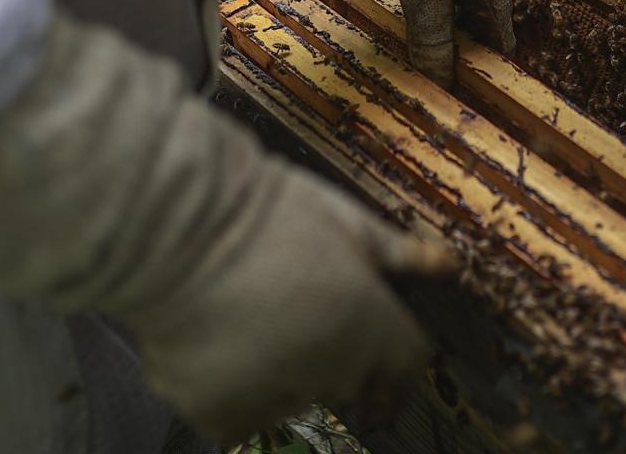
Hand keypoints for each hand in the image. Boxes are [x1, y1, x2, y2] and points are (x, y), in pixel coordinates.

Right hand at [0, 15, 442, 446]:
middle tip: (288, 306)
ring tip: (244, 315)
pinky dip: (230, 389)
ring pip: (289, 397)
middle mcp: (329, 371)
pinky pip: (238, 414)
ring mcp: (271, 396)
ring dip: (277, 372)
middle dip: (327, 354)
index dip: (397, 367)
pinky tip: (215, 339)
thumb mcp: (345, 217)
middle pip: (345, 380)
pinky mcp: (218, 412)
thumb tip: (450, 264)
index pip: (407, 367)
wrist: (175, 228)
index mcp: (368, 323)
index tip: (380, 369)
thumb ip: (399, 253)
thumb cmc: (263, 211)